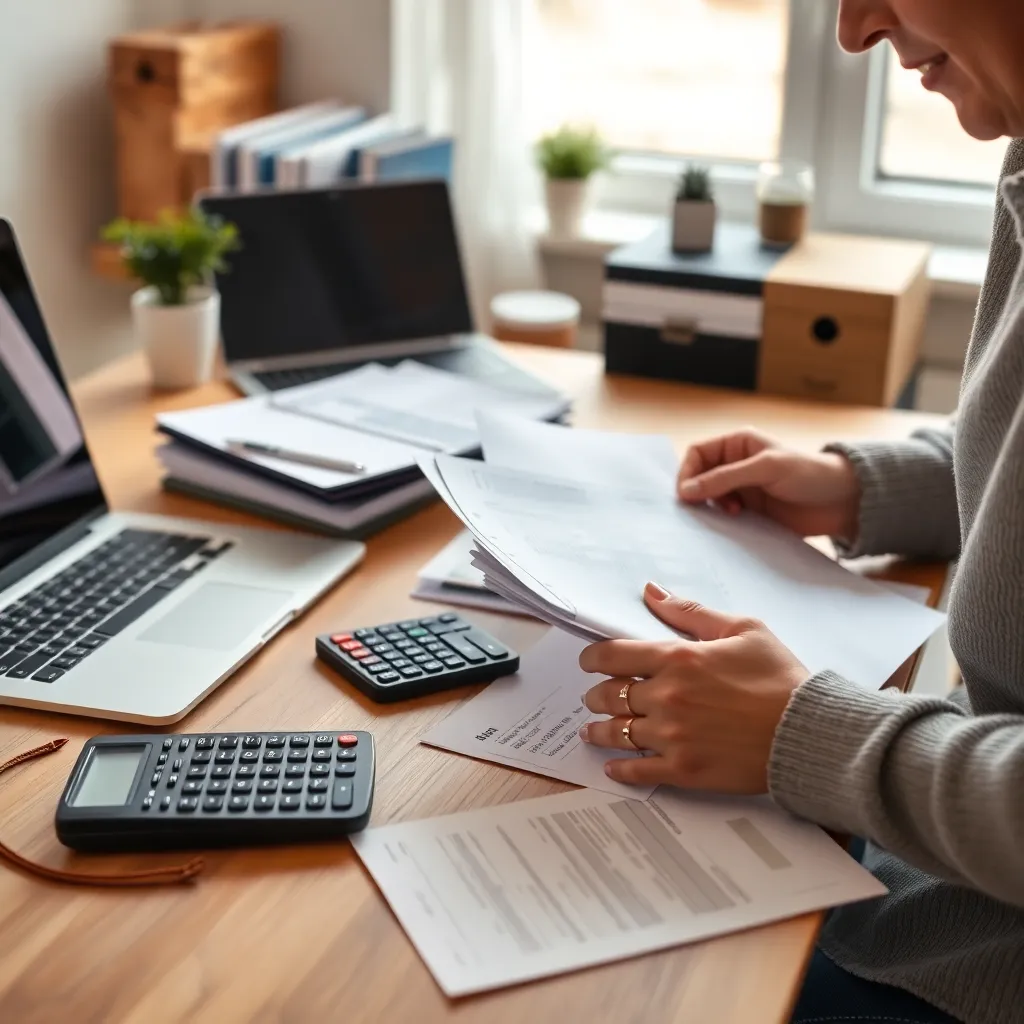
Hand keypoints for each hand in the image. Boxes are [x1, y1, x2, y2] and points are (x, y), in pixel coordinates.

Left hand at [578, 582, 807, 792]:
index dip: (592, 658)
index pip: (612, 655)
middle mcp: (667, 697)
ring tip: (593, 729)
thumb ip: (691, 613)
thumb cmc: (782, 678)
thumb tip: (652, 591)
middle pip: (608, 695)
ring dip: (599, 729)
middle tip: (596, 696)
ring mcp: (672, 736)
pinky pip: (637, 770)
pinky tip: (612, 766)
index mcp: (679, 659)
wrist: (809, 732)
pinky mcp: (683, 769)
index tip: (589, 661)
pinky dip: (619, 769)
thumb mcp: (743, 629)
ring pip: (616, 732)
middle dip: (597, 694)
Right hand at [677, 428, 860, 539]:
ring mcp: (742, 490)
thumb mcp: (765, 468)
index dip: (687, 472)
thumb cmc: (809, 474)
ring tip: (730, 513)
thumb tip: (686, 491)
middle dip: (696, 492)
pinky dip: (721, 521)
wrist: (842, 502)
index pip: (697, 453)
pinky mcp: (750, 512)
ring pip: (709, 499)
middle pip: (698, 477)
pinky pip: (723, 517)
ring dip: (710, 508)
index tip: (686, 495)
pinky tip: (736, 522)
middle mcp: (736, 465)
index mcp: (738, 444)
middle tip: (701, 508)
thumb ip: (725, 478)